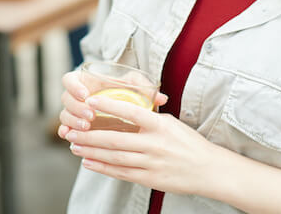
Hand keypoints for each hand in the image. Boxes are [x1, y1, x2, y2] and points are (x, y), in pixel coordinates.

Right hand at [57, 69, 167, 138]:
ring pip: (64, 115)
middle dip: (76, 108)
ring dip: (73, 121)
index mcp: (87, 82)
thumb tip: (162, 98)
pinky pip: (64, 129)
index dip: (74, 86)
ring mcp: (74, 112)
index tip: (87, 95)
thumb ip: (144, 89)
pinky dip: (66, 132)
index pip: (69, 80)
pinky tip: (71, 139)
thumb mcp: (135, 89)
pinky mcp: (75, 127)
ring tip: (87, 128)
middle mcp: (77, 97)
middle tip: (90, 116)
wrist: (125, 114)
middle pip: (65, 99)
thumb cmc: (128, 96)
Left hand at [61, 93, 223, 195]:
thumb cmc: (188, 142)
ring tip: (75, 146)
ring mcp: (151, 163)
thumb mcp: (171, 123)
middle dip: (90, 135)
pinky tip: (89, 163)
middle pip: (115, 139)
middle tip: (71, 131)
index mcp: (160, 125)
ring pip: (115, 157)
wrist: (209, 170)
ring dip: (92, 152)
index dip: (109, 105)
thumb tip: (123, 110)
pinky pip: (121, 173)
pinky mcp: (150, 179)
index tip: (90, 101)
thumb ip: (148, 118)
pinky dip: (103, 168)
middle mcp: (154, 144)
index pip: (130, 111)